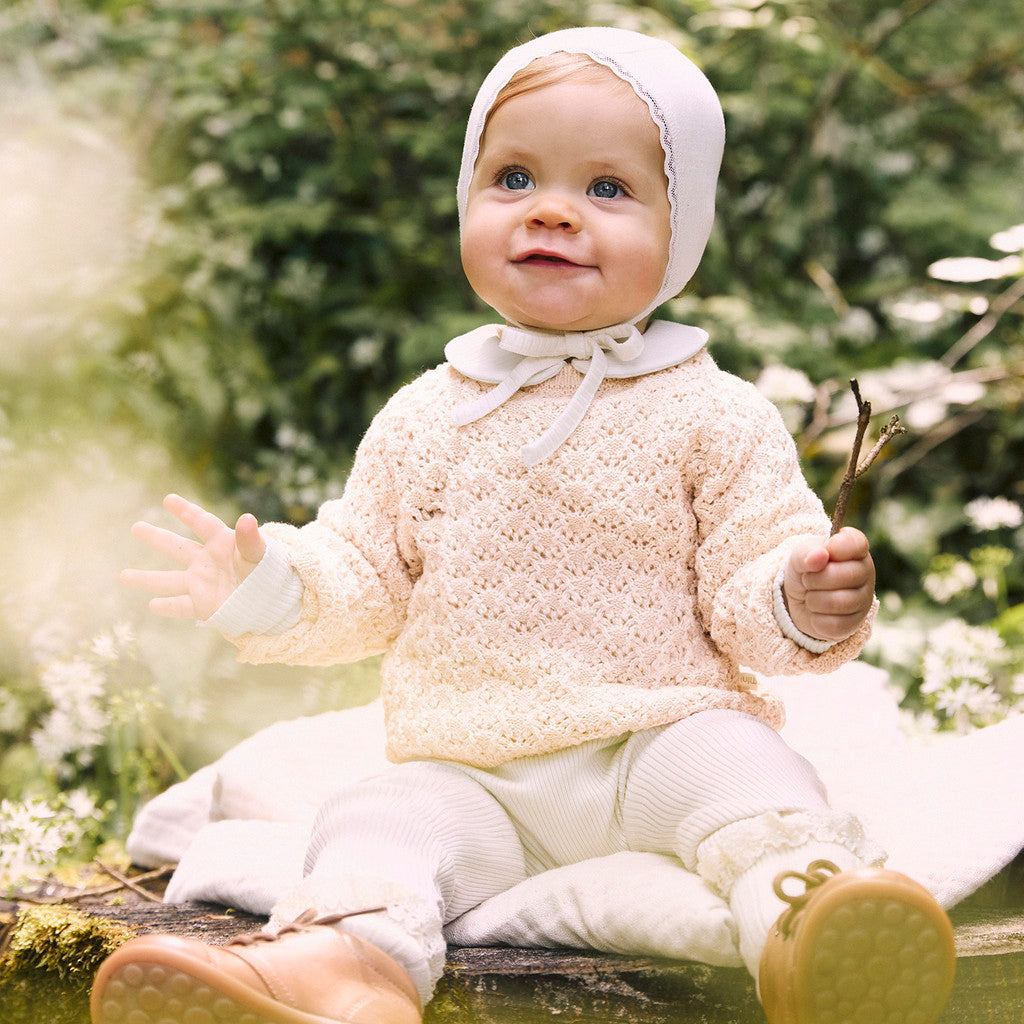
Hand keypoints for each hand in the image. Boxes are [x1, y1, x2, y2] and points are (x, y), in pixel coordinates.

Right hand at [121, 493, 265, 619]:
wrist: (276, 598)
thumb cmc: (269, 572)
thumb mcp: (261, 555)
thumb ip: (252, 540)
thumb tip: (247, 518)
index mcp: (222, 544)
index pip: (202, 524)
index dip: (186, 511)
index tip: (169, 499)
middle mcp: (207, 562)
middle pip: (177, 547)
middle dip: (156, 538)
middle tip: (135, 527)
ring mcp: (203, 583)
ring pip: (169, 580)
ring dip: (147, 579)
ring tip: (123, 576)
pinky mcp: (204, 605)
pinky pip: (181, 606)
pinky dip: (168, 607)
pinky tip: (152, 606)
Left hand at [783, 527, 874, 642]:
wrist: (798, 598)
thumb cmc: (806, 569)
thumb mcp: (800, 555)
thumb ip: (807, 552)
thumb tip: (820, 555)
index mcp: (856, 549)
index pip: (855, 543)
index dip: (833, 549)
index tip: (820, 554)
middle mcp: (866, 572)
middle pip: (842, 576)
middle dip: (814, 579)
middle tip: (808, 579)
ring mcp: (863, 599)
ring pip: (836, 602)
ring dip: (812, 599)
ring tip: (811, 595)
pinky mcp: (854, 623)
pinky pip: (832, 624)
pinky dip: (815, 619)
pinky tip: (817, 612)